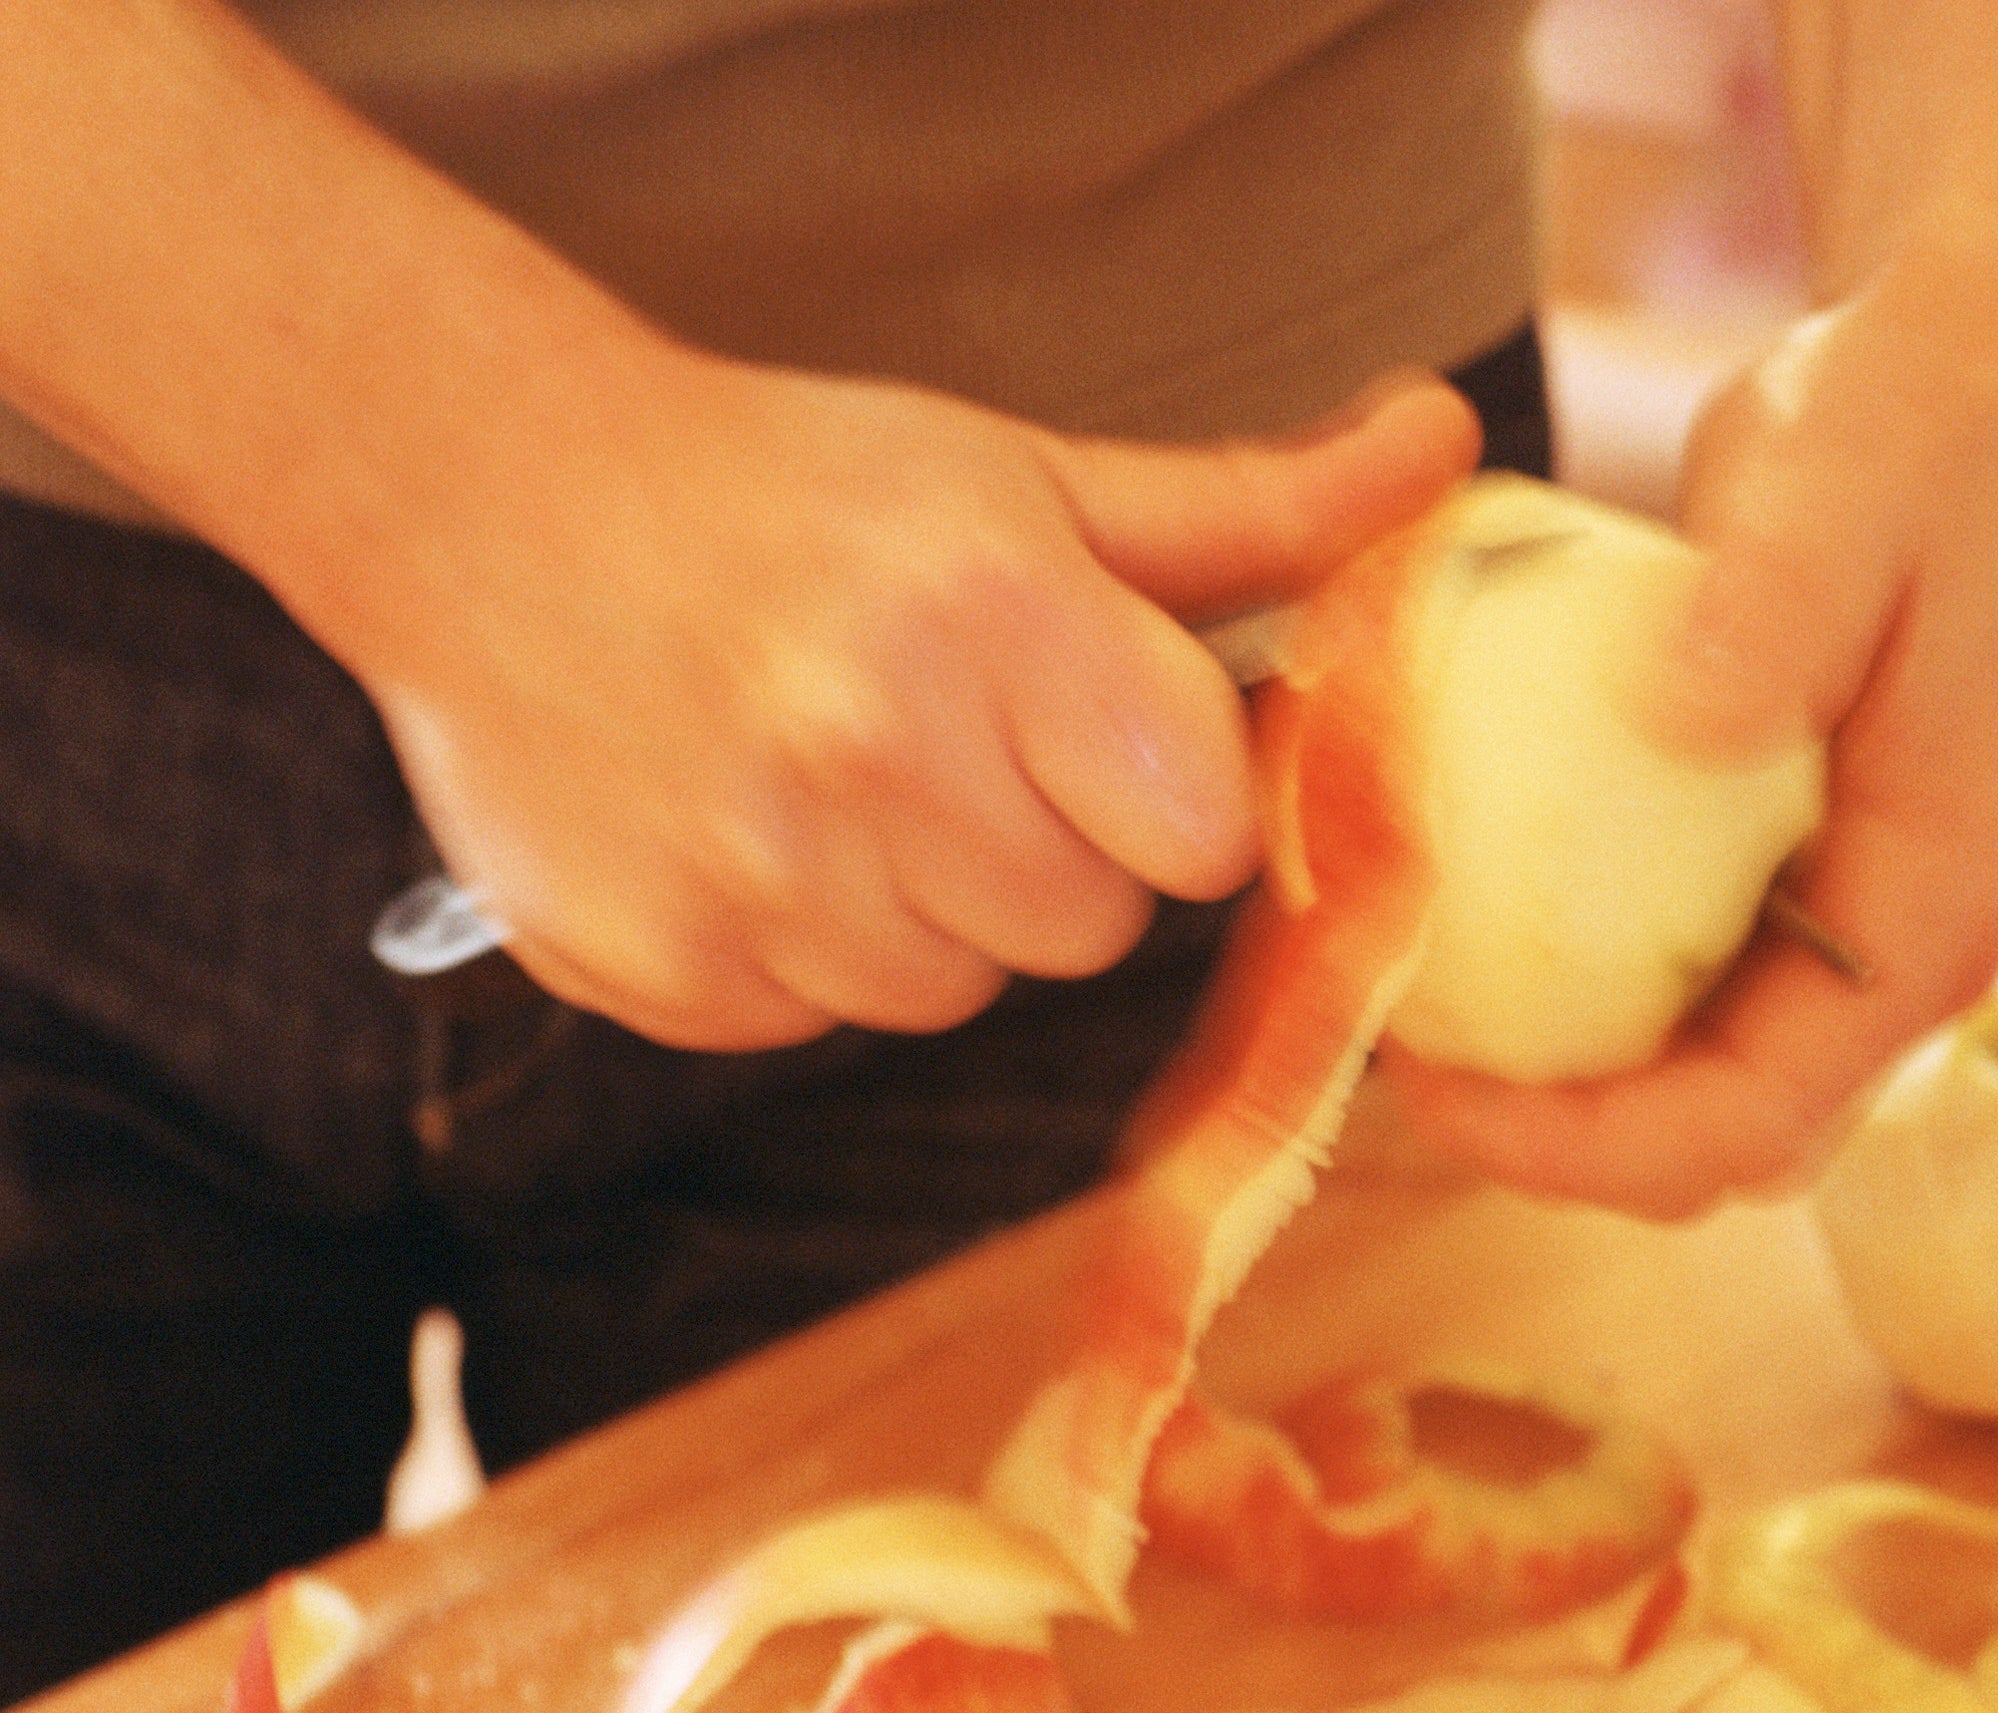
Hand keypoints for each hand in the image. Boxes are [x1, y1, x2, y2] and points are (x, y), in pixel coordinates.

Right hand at [364, 359, 1479, 1049]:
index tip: (1102, 730)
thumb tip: (1446, 448)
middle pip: (1087, 931)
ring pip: (951, 992)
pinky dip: (800, 950)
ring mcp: (748, 877)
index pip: (1202, 834)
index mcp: (995, 617)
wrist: (493, 502)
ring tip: (829, 773)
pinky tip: (740, 824)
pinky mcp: (652, 968)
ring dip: (921, 907)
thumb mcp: (1028, 478)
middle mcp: (870, 755)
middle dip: (1050, 848)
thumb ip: (1254, 510)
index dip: (1168, 790)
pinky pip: (814, 1022)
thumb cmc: (799, 488)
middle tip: (946, 736)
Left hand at [1386, 241, 1997, 1216]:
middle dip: (1558, 1140)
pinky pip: (1659, 972)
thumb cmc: (1903, 429)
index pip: (1759, 1116)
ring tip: (1403, 995)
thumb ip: (1774, 607)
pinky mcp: (1779, 867)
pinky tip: (1446, 906)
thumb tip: (1682, 724)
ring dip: (1549, 1073)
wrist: (1946, 377)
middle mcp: (1892, 948)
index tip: (1440, 1092)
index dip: (1595, 1148)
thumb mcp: (1840, 491)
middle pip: (1714, 1139)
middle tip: (1398, 1054)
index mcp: (1931, 912)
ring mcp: (1837, 915)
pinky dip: (1557, 974)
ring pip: (1683, 1074)